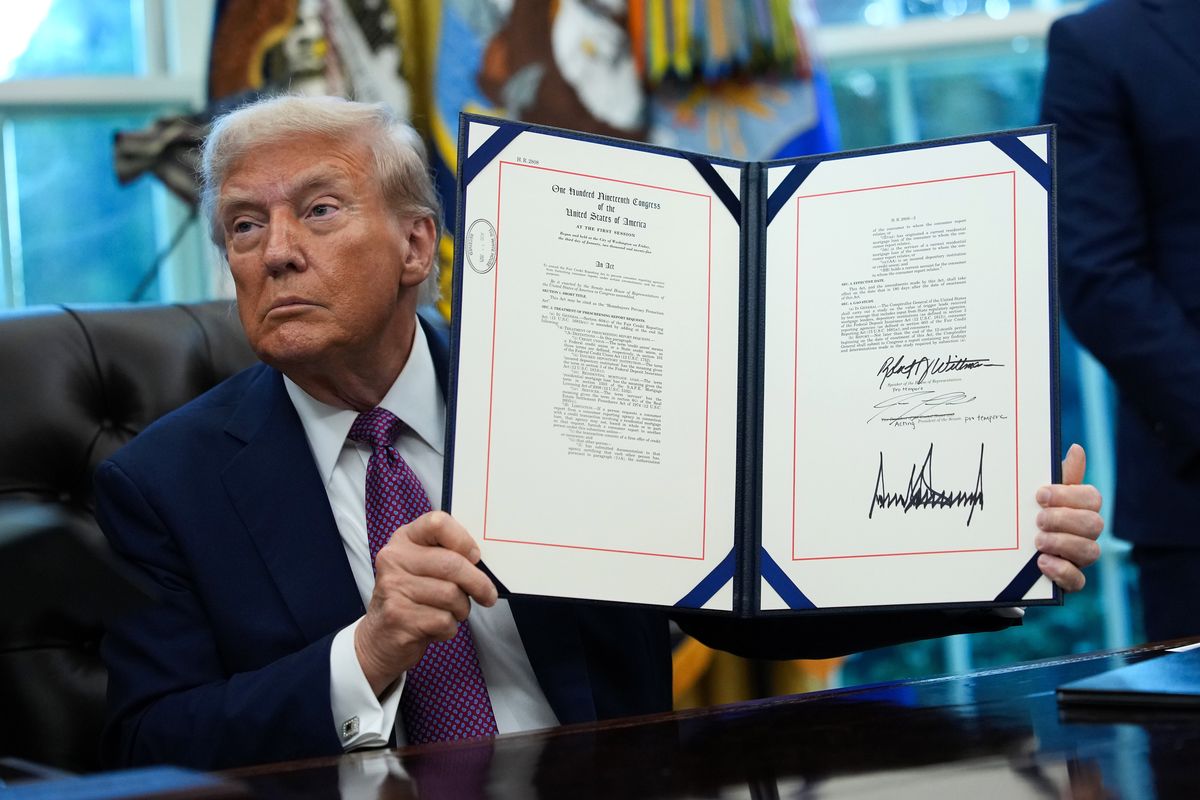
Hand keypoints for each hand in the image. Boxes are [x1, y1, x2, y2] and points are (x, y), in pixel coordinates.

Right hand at [354, 511, 497, 695]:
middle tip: (487, 595)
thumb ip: (445, 556)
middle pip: (452, 564)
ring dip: (461, 609)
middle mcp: (394, 559)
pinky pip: (443, 620)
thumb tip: (480, 562)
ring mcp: (393, 588)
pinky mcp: (398, 617)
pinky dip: (449, 628)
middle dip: (478, 583)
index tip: (475, 557)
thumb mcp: (421, 568)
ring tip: (450, 612)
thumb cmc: (411, 599)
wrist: (379, 637)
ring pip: (451, 595)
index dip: (463, 540)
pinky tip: (435, 627)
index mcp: (403, 540)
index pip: (437, 523)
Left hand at [1034, 443, 1102, 591]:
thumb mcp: (1038, 496)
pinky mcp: (1068, 580)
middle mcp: (1085, 533)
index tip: (1040, 495)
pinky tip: (1042, 563)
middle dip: (1064, 519)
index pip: (1092, 498)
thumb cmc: (1028, 515)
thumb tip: (1077, 449)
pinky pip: (1078, 582)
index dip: (1069, 495)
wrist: (1004, 551)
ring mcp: (1079, 558)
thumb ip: (1058, 476)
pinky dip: (1062, 572)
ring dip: (1063, 544)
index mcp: (1080, 508)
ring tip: (1038, 541)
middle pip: (1094, 524)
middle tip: (1038, 520)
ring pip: (1091, 552)